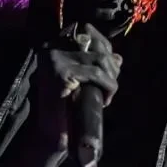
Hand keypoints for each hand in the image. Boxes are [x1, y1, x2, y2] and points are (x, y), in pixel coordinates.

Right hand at [31, 23, 121, 154]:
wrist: (48, 135)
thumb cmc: (64, 109)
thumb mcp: (81, 81)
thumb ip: (95, 66)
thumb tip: (118, 57)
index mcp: (53, 46)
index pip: (87, 31)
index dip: (105, 47)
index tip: (112, 67)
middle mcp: (52, 47)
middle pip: (96, 42)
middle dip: (111, 64)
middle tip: (110, 86)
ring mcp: (56, 59)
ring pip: (100, 58)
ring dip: (112, 77)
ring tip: (108, 95)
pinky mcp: (62, 73)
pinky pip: (96, 73)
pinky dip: (108, 85)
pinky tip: (106, 99)